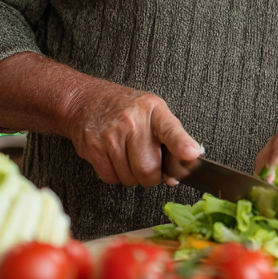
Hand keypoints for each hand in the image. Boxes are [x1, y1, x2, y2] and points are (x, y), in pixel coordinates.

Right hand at [61, 78, 200, 186]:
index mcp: (153, 110)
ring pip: (130, 177)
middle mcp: (132, 120)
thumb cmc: (126, 109)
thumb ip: (171, 140)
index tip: (190, 154)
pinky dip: (116, 175)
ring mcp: (111, 134)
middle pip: (149, 168)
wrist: (86, 100)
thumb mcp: (153, 113)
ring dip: (133, 176)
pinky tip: (115, 159)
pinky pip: (111, 177)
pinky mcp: (94, 148)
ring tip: (129, 157)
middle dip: (152, 176)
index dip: (181, 145)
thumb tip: (177, 174)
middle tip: (150, 167)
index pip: (170, 130)